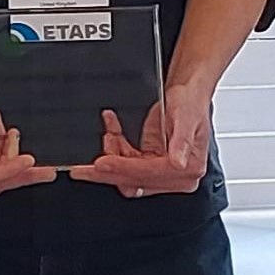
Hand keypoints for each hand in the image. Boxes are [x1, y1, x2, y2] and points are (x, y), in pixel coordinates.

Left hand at [66, 82, 216, 197]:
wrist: (187, 93)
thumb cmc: (191, 103)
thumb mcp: (188, 118)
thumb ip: (182, 141)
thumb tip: (178, 163)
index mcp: (188, 169)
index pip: (148, 174)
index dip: (123, 169)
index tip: (102, 163)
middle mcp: (175, 176)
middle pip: (134, 181)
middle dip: (108, 171)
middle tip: (83, 169)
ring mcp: (159, 171)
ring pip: (125, 175)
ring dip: (111, 157)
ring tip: (107, 134)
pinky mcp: (148, 164)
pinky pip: (124, 164)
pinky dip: (115, 149)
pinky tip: (111, 132)